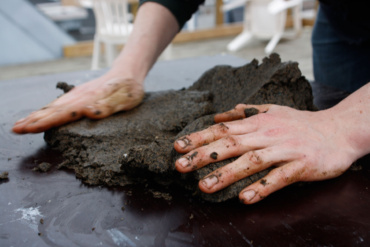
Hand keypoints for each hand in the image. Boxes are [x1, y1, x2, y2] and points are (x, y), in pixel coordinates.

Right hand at [12, 77, 143, 133]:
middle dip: (33, 121)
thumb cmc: (128, 89)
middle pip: (52, 110)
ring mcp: (77, 95)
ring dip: (36, 116)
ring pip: (53, 107)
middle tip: (15, 130)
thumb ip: (108, 107)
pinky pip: (59, 104)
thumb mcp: (125, 100)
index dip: (44, 122)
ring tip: (21, 124)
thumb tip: (89, 113)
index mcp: (87, 100)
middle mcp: (79, 97)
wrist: (128, 72)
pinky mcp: (79, 95)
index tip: (27, 129)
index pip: (62, 114)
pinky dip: (46, 111)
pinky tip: (41, 115)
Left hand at [174, 104, 357, 203]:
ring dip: (227, 174)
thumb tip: (219, 115)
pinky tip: (245, 198)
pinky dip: (261, 187)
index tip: (177, 147)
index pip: (222, 130)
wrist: (338, 130)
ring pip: (251, 162)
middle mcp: (267, 135)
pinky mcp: (301, 165)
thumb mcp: (272, 110)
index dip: (199, 138)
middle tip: (180, 167)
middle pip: (231, 145)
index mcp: (257, 123)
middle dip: (203, 156)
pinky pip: (278, 178)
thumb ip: (245, 113)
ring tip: (204, 187)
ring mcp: (284, 150)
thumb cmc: (301, 123)